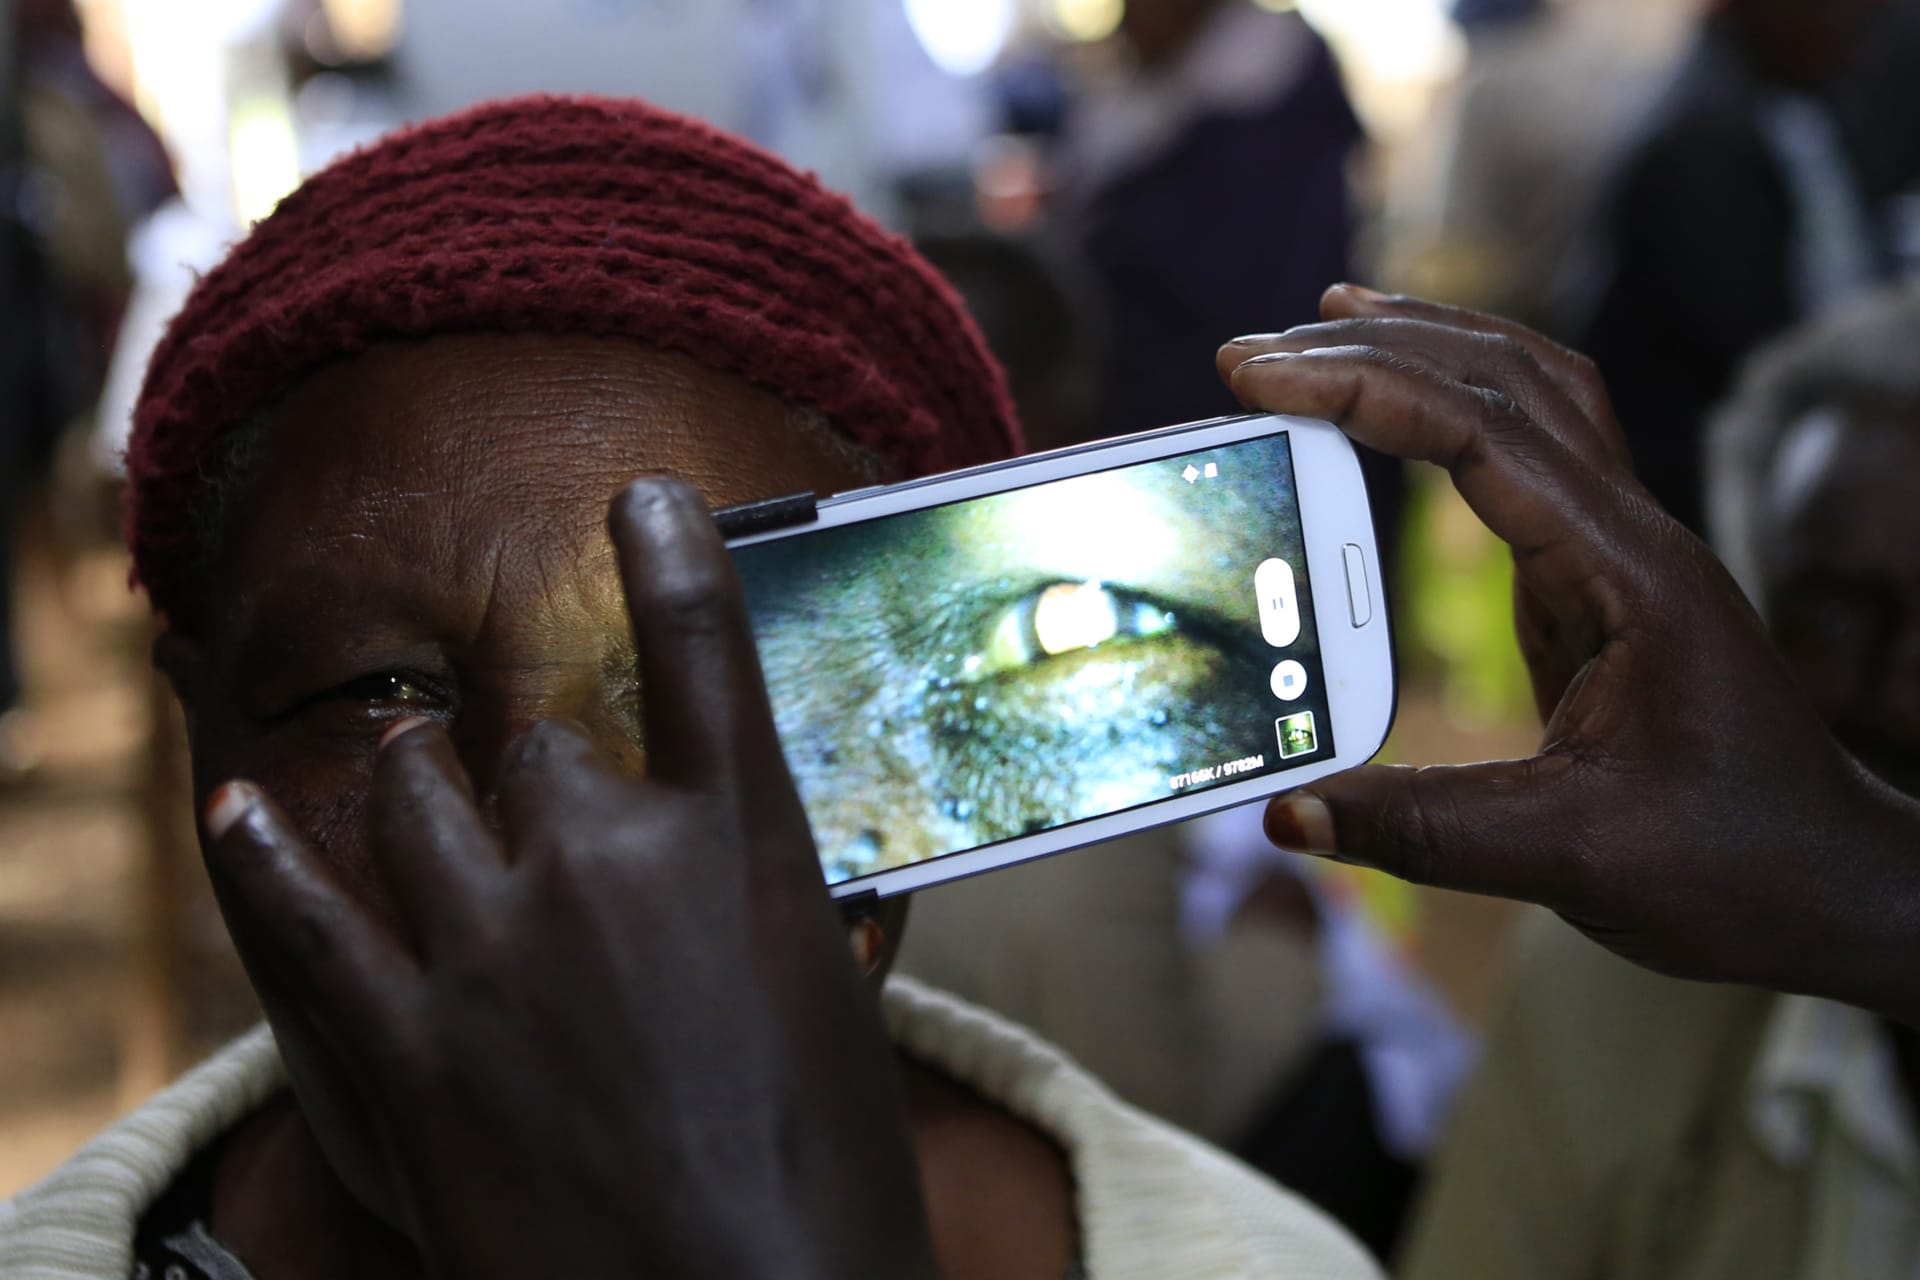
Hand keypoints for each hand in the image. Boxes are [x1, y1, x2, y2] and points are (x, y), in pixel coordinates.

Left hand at [201, 478, 936, 1278]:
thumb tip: (843, 898)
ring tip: (423, 790)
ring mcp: (496, 948)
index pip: (703, 648)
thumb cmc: (827, 1183)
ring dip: (425, 791)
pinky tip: (236, 811)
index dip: (670, 554)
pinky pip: (307, 918)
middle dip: (546, 775)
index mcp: (742, 844)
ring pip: (422, 800)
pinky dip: (263, 859)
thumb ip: (815, 927)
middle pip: (542, 748)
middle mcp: (610, 861)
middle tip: (557, 819)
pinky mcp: (408, 1046)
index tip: (640, 500)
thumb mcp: (844, 1024)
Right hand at [1219, 286, 1919, 1023]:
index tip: (1265, 374)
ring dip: (1432, 353)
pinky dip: (1462, 409)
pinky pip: (1531, 456)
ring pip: (1533, 398)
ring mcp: (1623, 553)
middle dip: (1379, 350)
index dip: (1366, 390)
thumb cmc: (1733, 867)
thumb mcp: (1573, 860)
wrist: (1834, 885)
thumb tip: (1286, 814)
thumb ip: (1423, 830)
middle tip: (1258, 353)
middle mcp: (1633, 538)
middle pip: (1509, 383)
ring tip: (1334, 330)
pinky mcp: (1602, 583)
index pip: (1485, 435)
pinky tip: (1409, 422)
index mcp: (1630, 576)